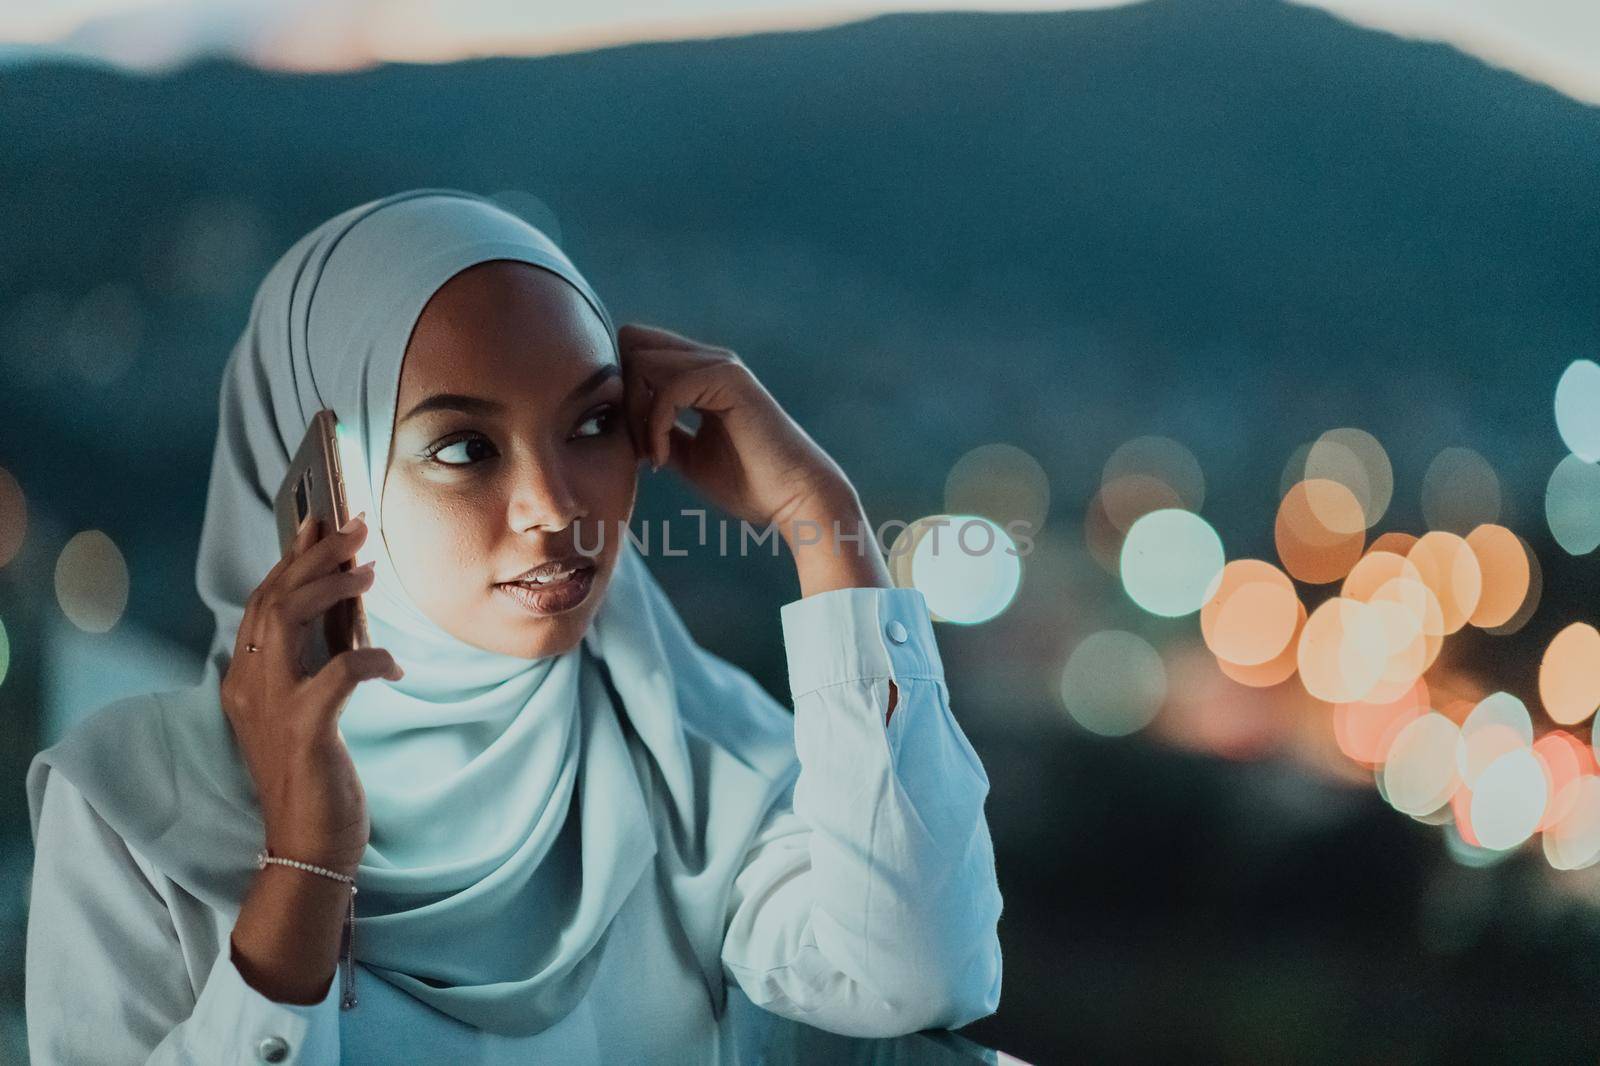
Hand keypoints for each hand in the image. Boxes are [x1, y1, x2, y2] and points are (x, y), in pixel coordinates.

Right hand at [219, 513, 401, 874]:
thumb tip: (346, 604)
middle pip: (272, 599)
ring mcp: (272, 707)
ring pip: (287, 621)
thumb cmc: (316, 776)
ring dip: (330, 588)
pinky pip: (338, 673)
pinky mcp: (306, 730)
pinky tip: (394, 664)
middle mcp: (249, 686)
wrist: (307, 846)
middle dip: (314, 558)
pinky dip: (369, 659)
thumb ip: (319, 656)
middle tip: (354, 529)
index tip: (321, 524)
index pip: (262, 602)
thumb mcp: (313, 706)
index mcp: (247, 679)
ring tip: (369, 571)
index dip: (292, 559)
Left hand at [618, 323, 855, 533]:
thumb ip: (659, 431)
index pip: (637, 350)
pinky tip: (664, 460)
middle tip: (638, 447)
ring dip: (635, 414)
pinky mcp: (729, 379)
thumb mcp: (688, 454)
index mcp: (701, 373)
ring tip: (653, 456)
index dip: (622, 393)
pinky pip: (667, 389)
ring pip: (642, 360)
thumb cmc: (749, 484)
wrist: (794, 498)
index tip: (635, 444)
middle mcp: (710, 360)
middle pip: (632, 343)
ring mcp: (721, 364)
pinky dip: (655, 426)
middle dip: (621, 396)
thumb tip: (620, 423)